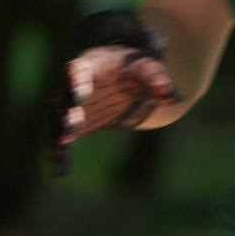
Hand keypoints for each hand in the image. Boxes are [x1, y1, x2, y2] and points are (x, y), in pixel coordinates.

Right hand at [55, 42, 178, 167]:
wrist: (125, 79)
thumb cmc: (135, 71)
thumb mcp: (148, 72)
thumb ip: (159, 83)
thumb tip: (175, 96)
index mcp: (90, 65)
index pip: (78, 70)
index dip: (76, 82)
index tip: (79, 94)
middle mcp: (73, 85)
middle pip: (65, 97)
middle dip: (67, 111)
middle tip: (71, 123)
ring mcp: (70, 106)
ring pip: (59, 119)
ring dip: (60, 133)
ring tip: (60, 148)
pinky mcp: (74, 125)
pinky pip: (64, 138)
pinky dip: (62, 153)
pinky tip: (61, 170)